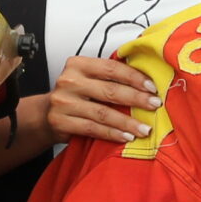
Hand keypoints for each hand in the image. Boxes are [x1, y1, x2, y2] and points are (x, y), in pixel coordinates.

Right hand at [41, 57, 157, 144]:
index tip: (152, 87)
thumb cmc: (75, 95)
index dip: (134, 77)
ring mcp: (63, 102)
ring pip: (102, 113)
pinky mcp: (61, 122)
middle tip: (155, 105)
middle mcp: (69, 81)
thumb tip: (146, 83)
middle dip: (136, 99)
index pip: (111, 69)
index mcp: (78, 64)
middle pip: (109, 90)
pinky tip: (126, 137)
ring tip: (145, 128)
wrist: (45, 115)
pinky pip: (93, 128)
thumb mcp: (88, 79)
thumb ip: (109, 77)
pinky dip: (112, 133)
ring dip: (127, 122)